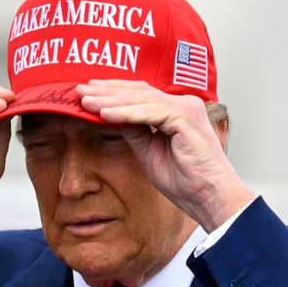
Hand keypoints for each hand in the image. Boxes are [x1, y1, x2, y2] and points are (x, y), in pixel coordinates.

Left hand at [77, 80, 253, 230]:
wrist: (208, 197)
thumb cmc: (186, 180)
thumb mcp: (149, 152)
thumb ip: (134, 132)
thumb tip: (111, 117)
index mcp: (176, 111)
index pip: (140, 95)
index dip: (113, 93)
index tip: (88, 94)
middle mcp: (183, 104)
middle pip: (138, 92)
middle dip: (107, 91)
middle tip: (79, 89)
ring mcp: (186, 108)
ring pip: (141, 99)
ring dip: (110, 100)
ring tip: (86, 100)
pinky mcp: (186, 117)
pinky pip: (149, 112)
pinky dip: (126, 113)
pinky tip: (105, 113)